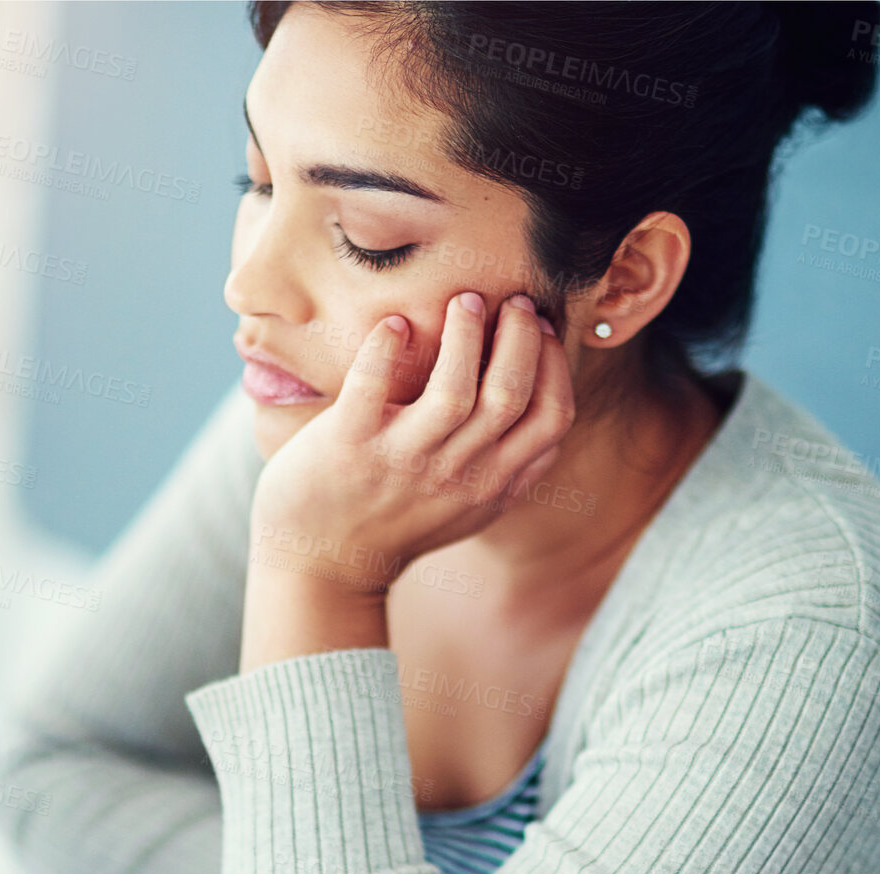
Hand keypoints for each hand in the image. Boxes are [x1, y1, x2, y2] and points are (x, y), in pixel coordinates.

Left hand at [249, 291, 575, 595]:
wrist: (323, 566)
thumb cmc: (397, 524)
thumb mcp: (470, 509)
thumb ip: (512, 471)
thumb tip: (549, 418)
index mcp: (491, 483)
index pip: (551, 419)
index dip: (556, 365)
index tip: (545, 329)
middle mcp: (455, 474)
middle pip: (510, 395)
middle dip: (521, 337)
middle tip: (514, 301)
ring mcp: (402, 461)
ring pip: (453, 391)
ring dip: (465, 335)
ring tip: (465, 301)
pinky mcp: (349, 446)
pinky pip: (371, 388)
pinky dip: (385, 349)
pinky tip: (394, 326)